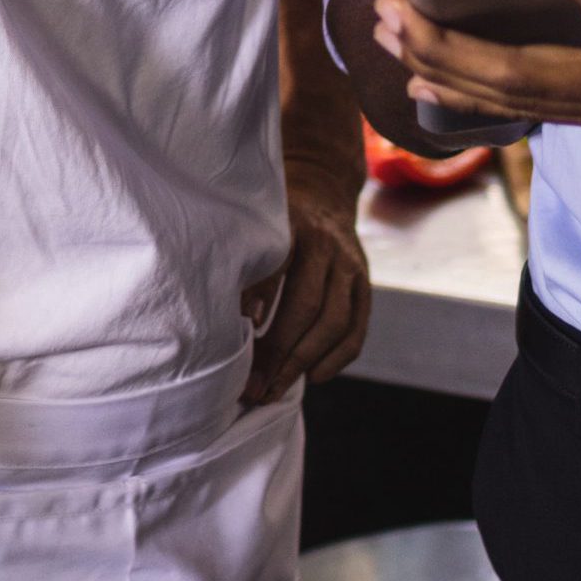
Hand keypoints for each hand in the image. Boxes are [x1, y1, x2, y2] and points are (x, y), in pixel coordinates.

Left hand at [240, 160, 370, 403]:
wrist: (323, 191)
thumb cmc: (273, 220)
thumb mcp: (256, 224)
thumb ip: (243, 261)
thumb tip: (216, 318)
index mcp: (292, 225)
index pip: (279, 264)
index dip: (264, 296)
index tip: (247, 327)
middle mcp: (326, 244)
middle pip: (307, 304)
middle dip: (278, 351)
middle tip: (253, 386)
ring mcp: (351, 265)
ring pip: (335, 321)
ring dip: (304, 362)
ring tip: (275, 389)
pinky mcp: (365, 284)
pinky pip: (357, 329)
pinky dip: (336, 359)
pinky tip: (313, 377)